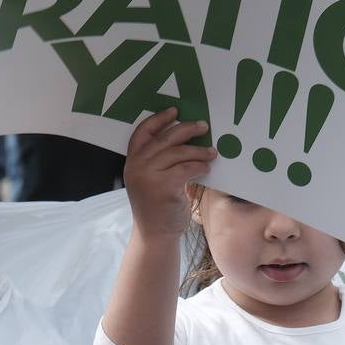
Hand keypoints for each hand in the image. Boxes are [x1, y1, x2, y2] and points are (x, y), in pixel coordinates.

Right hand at [124, 108, 213, 237]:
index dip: (158, 119)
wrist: (155, 234)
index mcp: (132, 161)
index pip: (142, 133)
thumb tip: (184, 140)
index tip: (174, 111)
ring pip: (178, 153)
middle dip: (185, 129)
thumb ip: (158, 161)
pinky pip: (186, 168)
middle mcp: (137, 166)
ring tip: (212, 152)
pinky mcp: (164, 186)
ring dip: (198, 150)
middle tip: (203, 126)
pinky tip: (206, 168)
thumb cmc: (157, 206)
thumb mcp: (150, 179)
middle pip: (164, 139)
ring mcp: (149, 176)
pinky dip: (199, 166)